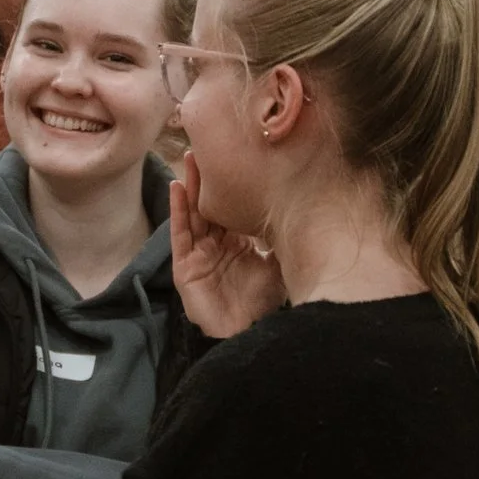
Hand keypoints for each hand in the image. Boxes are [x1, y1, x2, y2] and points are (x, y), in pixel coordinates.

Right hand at [169, 151, 285, 339]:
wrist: (246, 332)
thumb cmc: (263, 302)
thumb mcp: (279, 263)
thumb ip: (282, 240)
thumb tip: (302, 210)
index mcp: (237, 243)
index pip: (231, 208)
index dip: (231, 186)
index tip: (235, 158)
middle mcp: (216, 245)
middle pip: (209, 205)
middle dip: (207, 178)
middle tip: (208, 146)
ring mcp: (198, 255)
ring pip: (193, 213)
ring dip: (191, 186)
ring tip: (191, 158)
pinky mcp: (184, 266)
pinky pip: (179, 234)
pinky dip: (178, 211)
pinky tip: (176, 187)